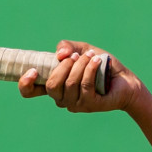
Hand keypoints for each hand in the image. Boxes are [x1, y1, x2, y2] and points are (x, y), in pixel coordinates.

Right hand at [17, 40, 143, 114]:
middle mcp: (62, 98)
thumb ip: (67, 47)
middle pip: (52, 86)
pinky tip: (97, 62)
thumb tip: (59, 55)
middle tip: (75, 56)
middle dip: (63, 67)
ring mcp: (76, 104)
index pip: (30, 92)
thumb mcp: (82, 50)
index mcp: (56, 86)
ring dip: (79, 66)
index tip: (32, 71)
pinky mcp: (90, 105)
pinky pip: (85, 86)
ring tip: (91, 56)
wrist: (126, 80)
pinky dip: (90, 70)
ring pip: (69, 84)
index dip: (25, 84)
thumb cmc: (102, 66)